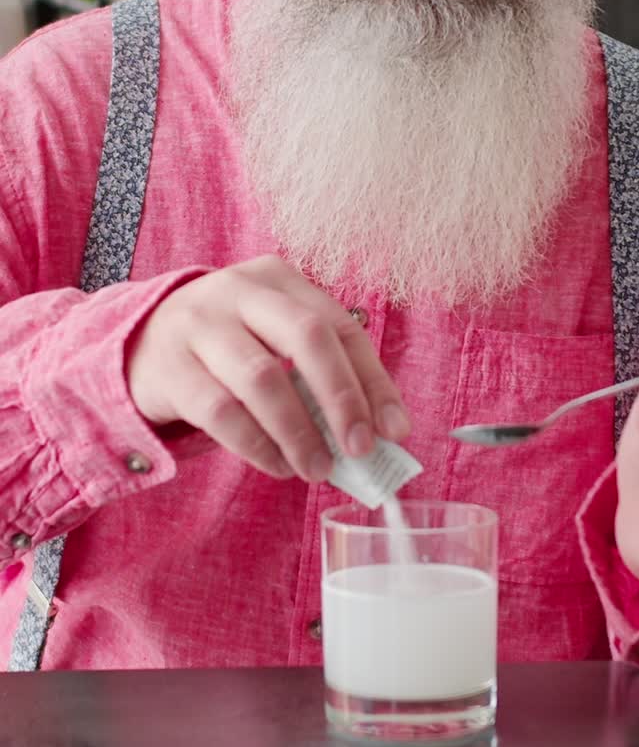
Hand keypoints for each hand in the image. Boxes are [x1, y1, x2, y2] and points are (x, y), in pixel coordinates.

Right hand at [126, 256, 409, 482]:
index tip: (395, 430)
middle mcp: (240, 290)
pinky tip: (277, 465)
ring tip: (317, 468)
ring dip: (299, 432)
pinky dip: (257, 446)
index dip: (373, 380)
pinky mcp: (170, 366)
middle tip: (360, 449)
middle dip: (342, 397)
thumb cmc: (226, 346)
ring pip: (263, 378)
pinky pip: (221, 412)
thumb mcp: (271, 337)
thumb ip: (318, 373)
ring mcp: (200, 324)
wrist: (136, 344)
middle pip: (306, 337)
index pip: (340, 326)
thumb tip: (378, 432)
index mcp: (278, 278)